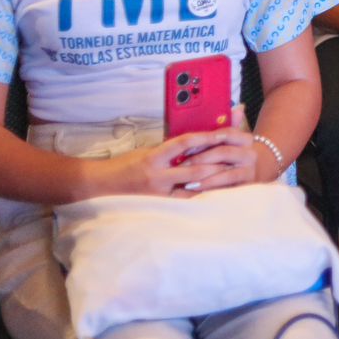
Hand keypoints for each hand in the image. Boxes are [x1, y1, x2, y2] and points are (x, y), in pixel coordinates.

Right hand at [87, 132, 243, 198]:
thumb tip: (196, 141)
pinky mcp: (160, 205)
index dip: (204, 138)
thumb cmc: (126, 165)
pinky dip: (200, 197)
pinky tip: (215, 195)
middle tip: (236, 158)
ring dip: (213, 182)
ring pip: (193, 188)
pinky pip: (185, 202)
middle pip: (194, 169)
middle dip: (216, 164)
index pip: (184, 143)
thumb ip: (170, 149)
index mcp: (154, 156)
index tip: (222, 134)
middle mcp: (158, 175)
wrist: (102, 184)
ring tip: (232, 176)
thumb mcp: (147, 151)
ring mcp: (159, 193)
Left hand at [171, 129, 264, 192]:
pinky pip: (227, 188)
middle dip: (201, 159)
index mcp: (245, 139)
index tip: (188, 146)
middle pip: (224, 152)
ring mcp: (249, 171)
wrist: (253, 172)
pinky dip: (211, 189)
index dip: (207, 138)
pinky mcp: (246, 186)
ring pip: (226, 172)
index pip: (227, 133)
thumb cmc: (231, 154)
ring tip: (186, 181)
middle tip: (182, 166)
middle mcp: (250, 154)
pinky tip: (196, 190)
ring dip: (204, 177)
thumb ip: (226, 125)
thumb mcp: (228, 140)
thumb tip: (236, 108)